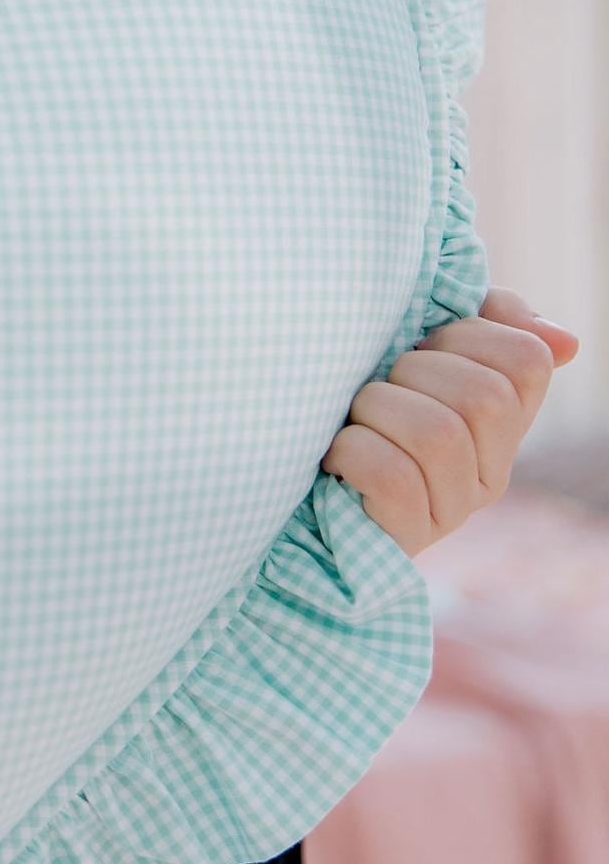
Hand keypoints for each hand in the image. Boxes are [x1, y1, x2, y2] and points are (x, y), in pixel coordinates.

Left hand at [319, 286, 580, 556]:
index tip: (423, 342)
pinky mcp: (407, 537)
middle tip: (378, 382)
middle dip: (414, 369)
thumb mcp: (422, 351)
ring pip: (437, 434)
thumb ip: (487, 327)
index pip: (527, 359)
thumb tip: (563, 342)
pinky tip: (337, 453)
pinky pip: (394, 478)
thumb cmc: (363, 397)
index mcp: (505, 419)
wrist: (299, 479)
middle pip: (484, 397)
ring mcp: (452, 510)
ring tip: (353, 417)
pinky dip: (354, 451)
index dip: (468, 333)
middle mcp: (491, 471)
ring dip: (376, 407)